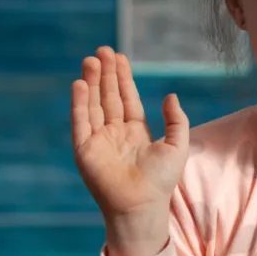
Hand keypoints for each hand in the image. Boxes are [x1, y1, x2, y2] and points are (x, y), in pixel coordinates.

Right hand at [72, 47, 189, 255]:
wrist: (141, 205)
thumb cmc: (161, 181)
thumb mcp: (177, 145)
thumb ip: (176, 120)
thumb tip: (171, 96)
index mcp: (135, 133)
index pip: (127, 99)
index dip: (122, 78)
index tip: (119, 57)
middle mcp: (115, 134)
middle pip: (108, 97)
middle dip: (105, 74)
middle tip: (102, 50)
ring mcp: (98, 141)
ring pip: (93, 105)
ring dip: (91, 82)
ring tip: (90, 60)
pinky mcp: (84, 149)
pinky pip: (80, 121)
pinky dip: (79, 103)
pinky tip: (80, 84)